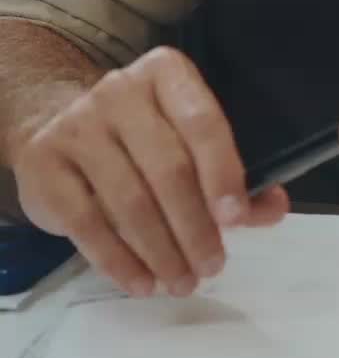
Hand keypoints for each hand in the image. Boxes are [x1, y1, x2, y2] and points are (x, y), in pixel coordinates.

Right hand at [12, 47, 288, 296]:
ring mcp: (76, 126)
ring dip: (162, 251)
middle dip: (195, 227)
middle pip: (168, 168)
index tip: (236, 218)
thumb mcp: (183, 137)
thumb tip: (274, 207)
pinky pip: (87, 223)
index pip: (201, 122)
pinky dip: (118, 261)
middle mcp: (119, 91)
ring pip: (129, 201)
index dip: (222, 172)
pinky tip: (141, 283)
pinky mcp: (44, 164)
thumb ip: (231, 172)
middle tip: (212, 266)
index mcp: (166, 74)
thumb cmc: (135, 135)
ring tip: (181, 282)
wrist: (50, 123)